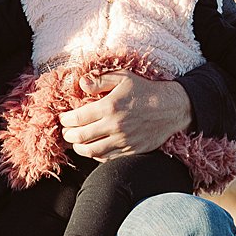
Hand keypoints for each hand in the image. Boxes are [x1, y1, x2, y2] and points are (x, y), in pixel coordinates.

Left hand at [59, 75, 190, 159]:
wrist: (171, 108)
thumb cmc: (145, 91)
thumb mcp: (123, 77)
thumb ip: (100, 80)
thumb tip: (81, 83)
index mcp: (109, 106)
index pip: (77, 118)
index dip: (66, 120)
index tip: (64, 118)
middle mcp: (114, 126)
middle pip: (80, 137)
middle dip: (68, 135)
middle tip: (66, 132)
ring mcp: (122, 140)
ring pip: (91, 151)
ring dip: (79, 148)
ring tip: (76, 142)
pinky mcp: (130, 150)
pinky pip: (106, 158)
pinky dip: (95, 155)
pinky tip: (93, 148)